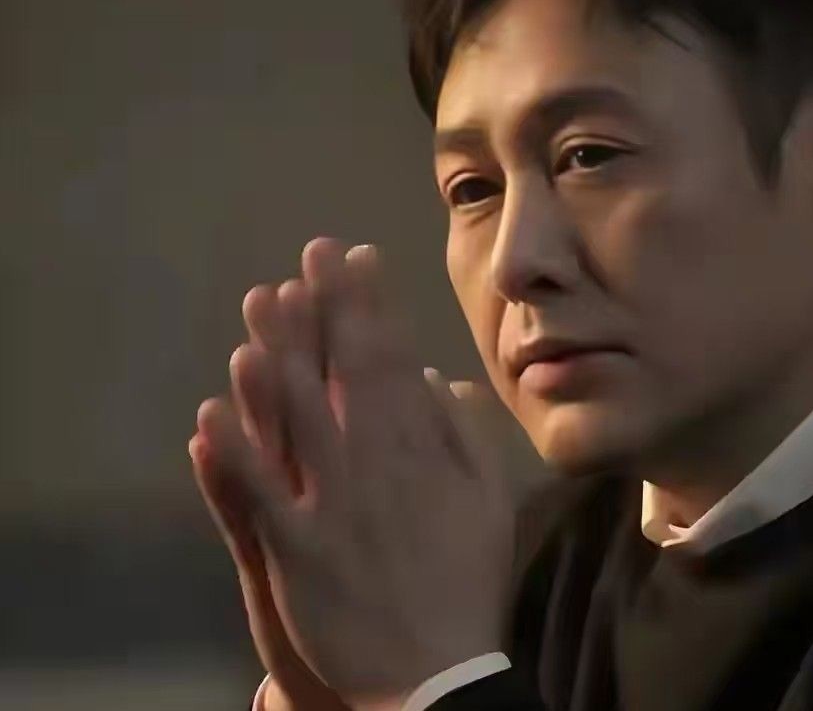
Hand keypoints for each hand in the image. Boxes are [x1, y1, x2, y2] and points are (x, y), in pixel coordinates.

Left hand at [191, 238, 515, 706]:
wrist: (437, 673)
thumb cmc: (464, 583)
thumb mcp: (490, 505)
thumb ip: (466, 438)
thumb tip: (441, 378)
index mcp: (422, 455)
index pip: (393, 364)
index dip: (373, 307)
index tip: (358, 258)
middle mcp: (376, 468)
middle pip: (345, 376)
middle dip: (327, 310)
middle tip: (308, 255)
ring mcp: (332, 508)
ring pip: (300, 422)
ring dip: (278, 361)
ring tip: (259, 308)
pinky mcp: (296, 551)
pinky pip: (258, 496)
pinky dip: (233, 455)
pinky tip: (209, 413)